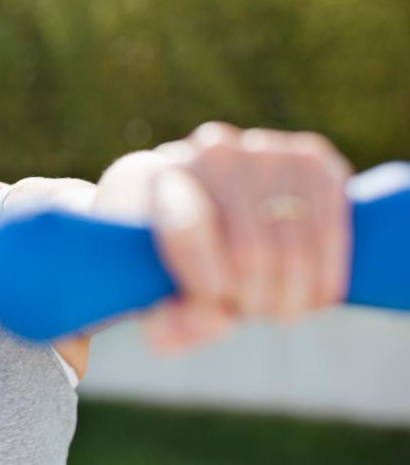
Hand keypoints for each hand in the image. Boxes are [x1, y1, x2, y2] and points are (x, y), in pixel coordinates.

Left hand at [142, 122, 352, 352]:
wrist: (203, 207)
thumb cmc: (166, 260)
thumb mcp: (150, 298)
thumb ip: (166, 324)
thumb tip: (211, 321)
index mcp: (145, 178)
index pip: (186, 230)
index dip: (206, 281)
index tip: (215, 302)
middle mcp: (206, 154)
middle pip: (249, 252)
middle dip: (253, 301)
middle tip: (247, 311)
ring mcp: (262, 151)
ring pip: (294, 248)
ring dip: (290, 298)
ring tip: (275, 308)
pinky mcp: (311, 159)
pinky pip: (331, 232)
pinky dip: (325, 278)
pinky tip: (312, 295)